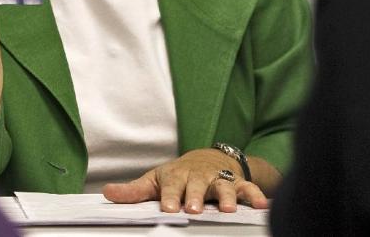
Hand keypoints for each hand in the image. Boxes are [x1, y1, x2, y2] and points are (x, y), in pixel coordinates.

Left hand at [102, 148, 267, 213]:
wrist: (209, 159)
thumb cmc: (179, 175)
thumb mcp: (155, 180)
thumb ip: (134, 191)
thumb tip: (107, 192)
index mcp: (177, 175)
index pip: (172, 185)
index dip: (169, 196)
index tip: (167, 208)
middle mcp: (199, 176)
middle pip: (197, 186)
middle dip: (196, 197)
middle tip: (193, 209)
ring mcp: (219, 179)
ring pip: (224, 187)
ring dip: (226, 197)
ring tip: (228, 210)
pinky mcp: (237, 184)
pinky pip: (249, 189)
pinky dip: (256, 196)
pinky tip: (262, 206)